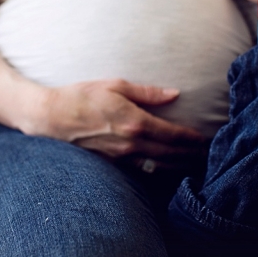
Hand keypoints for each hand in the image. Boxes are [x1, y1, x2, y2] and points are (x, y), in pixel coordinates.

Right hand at [31, 79, 207, 166]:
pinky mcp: (111, 164)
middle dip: (191, 155)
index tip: (205, 139)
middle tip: (207, 155)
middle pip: (170, 154)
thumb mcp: (115, 85)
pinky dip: (157, 171)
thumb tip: (174, 94)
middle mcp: (130, 143)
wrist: (50, 117)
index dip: (192, 138)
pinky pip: (141, 171)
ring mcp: (120, 157)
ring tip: (193, 164)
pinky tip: (166, 169)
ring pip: (158, 167)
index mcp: (134, 122)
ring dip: (178, 166)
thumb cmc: (81, 96)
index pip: (173, 134)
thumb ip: (147, 92)